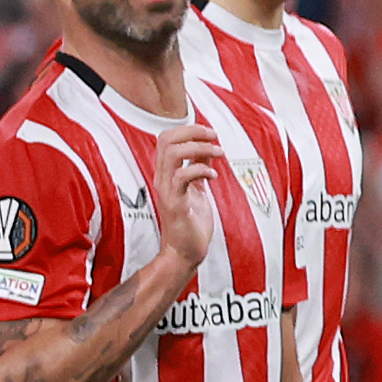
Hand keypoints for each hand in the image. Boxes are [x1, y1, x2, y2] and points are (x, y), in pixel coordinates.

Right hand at [145, 121, 220, 279]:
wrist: (186, 252)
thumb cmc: (192, 222)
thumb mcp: (197, 189)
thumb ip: (199, 168)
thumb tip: (207, 148)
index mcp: (167, 173)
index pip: (167, 138)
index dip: (188, 129)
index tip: (210, 134)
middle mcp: (163, 179)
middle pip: (166, 139)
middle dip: (193, 132)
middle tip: (215, 138)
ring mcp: (167, 191)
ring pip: (172, 154)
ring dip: (199, 148)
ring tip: (218, 154)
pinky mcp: (175, 204)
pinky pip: (181, 177)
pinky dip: (200, 170)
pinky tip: (214, 175)